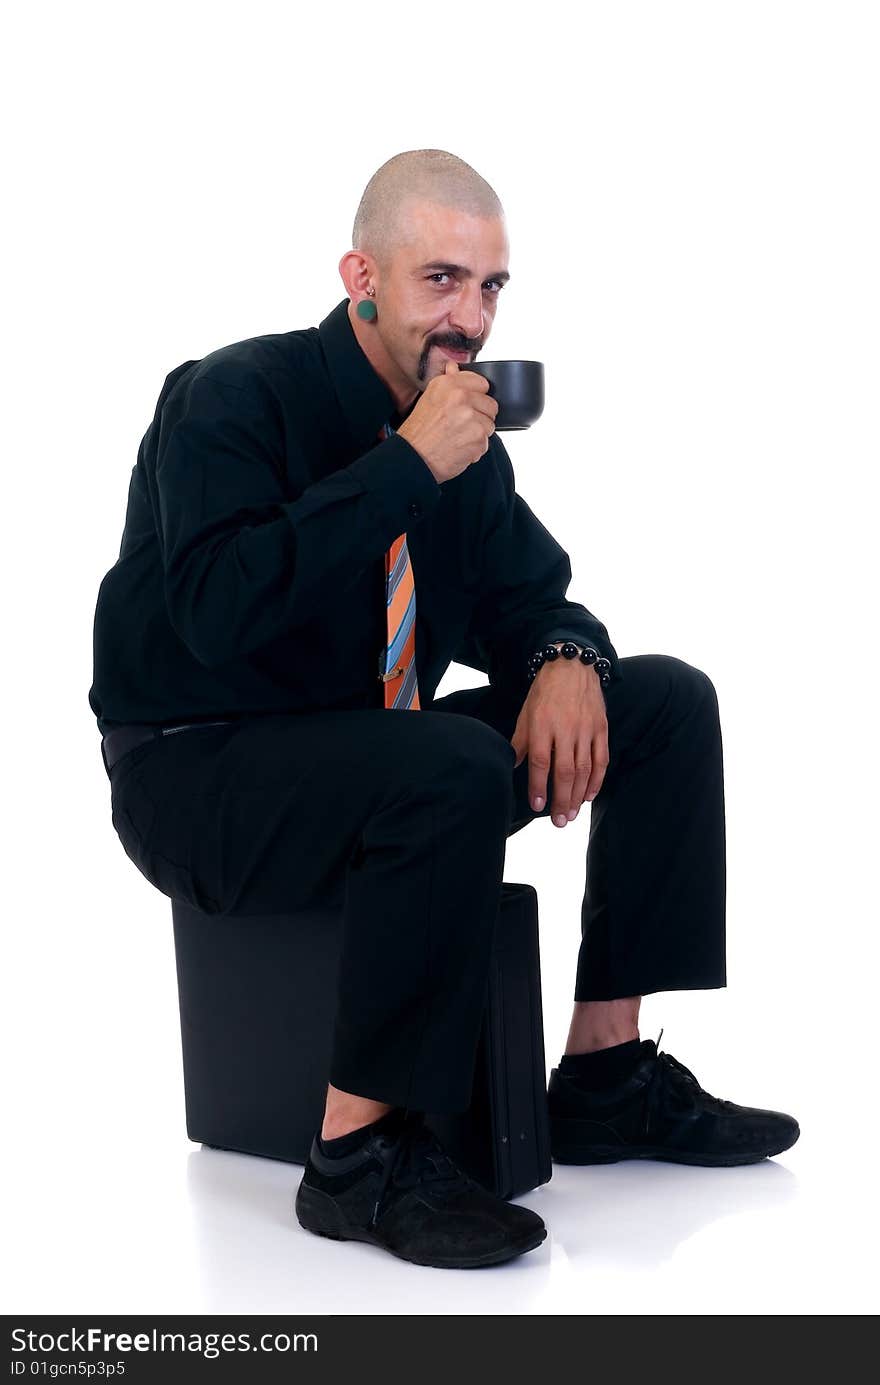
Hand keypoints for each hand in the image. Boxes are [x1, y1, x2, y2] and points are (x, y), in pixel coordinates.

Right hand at [396, 360, 497, 483]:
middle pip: (490, 405)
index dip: (476, 397)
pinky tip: (459, 448)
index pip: (482, 383)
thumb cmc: (419, 431)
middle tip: (461, 425)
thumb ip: (447, 381)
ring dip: (478, 434)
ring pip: (490, 425)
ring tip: (458, 438)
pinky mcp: (477, 437)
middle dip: (480, 417)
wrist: (412, 457)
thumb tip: (453, 366)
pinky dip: (474, 450)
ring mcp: (471, 417)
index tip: (467, 406)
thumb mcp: (429, 398)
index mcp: (449, 384)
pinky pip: (486, 443)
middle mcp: (461, 397)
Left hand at [510, 659, 608, 823]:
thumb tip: (512, 767)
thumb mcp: (525, 714)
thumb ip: (520, 743)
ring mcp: (586, 729)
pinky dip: (597, 780)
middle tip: (558, 821)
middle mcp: (565, 729)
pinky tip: (589, 796)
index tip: (537, 805)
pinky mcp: (601, 728)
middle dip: (561, 799)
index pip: (540, 761)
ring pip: (584, 769)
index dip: (538, 785)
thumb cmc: (545, 692)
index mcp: (543, 725)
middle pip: (564, 771)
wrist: (572, 666)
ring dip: (578, 795)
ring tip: (571, 814)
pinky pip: (601, 759)